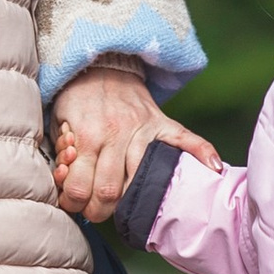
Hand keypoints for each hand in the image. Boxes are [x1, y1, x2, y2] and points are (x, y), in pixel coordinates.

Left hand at [48, 66, 222, 223]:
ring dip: (132, 201)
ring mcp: (143, 129)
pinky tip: (214, 168)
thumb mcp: (59, 123)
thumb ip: (62, 155)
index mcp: (87, 136)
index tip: (74, 205)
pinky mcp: (162, 122)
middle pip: (110, 191)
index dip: (74, 204)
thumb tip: (67, 186)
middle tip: (96, 209)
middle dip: (99, 209)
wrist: (100, 63)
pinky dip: (203, 153)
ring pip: (141, 179)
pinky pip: (188, 138)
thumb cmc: (77, 99)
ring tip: (124, 205)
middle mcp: (116, 135)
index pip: (79, 188)